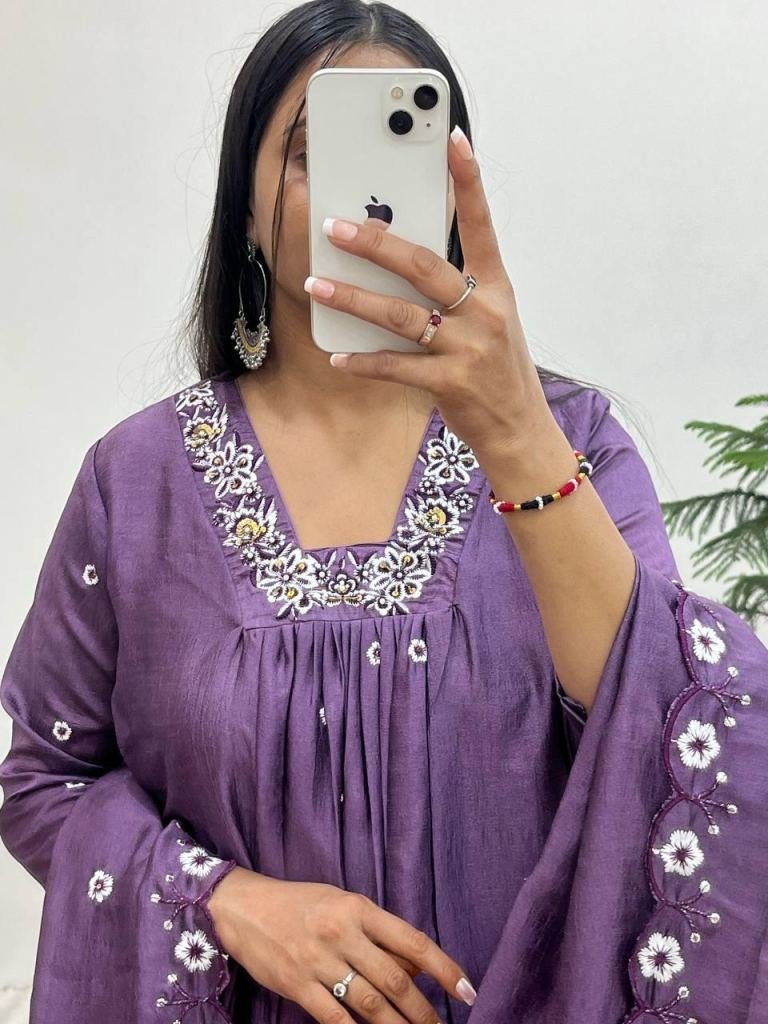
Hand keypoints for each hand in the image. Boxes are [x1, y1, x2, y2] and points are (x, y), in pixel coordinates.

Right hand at [208, 866, 476, 1022]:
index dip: (444, 969)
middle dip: (424, 1011)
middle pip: (395, 980)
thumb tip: (417, 964)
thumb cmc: (300, 903)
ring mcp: (319, 961)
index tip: (467, 991)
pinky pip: (335, 1019)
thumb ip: (378, 932)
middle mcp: (342, 933)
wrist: (244, 907)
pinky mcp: (297, 985)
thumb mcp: (342, 903)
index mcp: (358, 908)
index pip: (412, 940)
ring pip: (370, 1004)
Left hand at [303, 124, 557, 461]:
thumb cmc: (498, 371)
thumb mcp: (491, 321)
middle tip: (336, 227)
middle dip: (375, 243)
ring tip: (316, 285)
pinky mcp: (450, 383)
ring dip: (353, 299)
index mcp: (495, 288)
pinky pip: (396, 366)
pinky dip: (364, 361)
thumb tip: (400, 262)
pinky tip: (338, 356)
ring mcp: (468, 348)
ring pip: (400, 315)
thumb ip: (455, 291)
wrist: (519, 430)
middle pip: (423, 266)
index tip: (453, 140)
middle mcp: (484, 311)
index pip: (482, 225)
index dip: (468, 182)